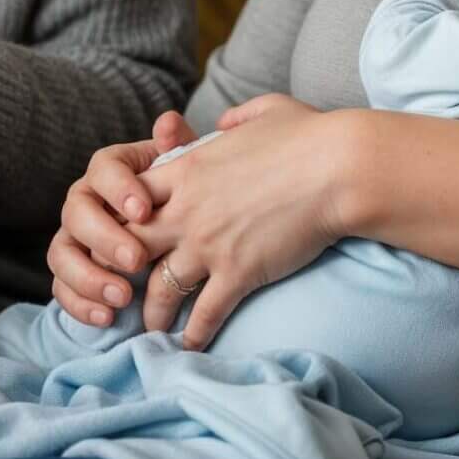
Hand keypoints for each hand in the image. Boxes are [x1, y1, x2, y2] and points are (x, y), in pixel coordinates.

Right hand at [49, 111, 199, 326]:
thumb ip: (179, 148)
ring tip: (122, 297)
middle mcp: (85, 201)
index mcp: (111, 171)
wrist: (173, 234)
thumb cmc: (182, 196)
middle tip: (136, 260)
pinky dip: (79, 305)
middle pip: (77, 212)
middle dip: (104, 238)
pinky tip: (107, 318)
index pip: (103, 168)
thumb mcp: (187, 171)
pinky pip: (61, 288)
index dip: (119, 188)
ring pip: (61, 253)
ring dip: (88, 277)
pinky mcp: (70, 273)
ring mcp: (73, 238)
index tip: (144, 209)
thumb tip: (169, 123)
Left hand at [135, 94, 350, 348]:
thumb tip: (225, 121)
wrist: (339, 169)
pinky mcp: (238, 272)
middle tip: (119, 289)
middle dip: (120, 270)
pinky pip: (205, 312)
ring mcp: (209, 243)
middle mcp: (187, 209)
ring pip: (160, 287)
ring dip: (153, 312)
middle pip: (130, 245)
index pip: (130, 196)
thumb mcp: (265, 111)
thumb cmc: (310, 135)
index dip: (120, 218)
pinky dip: (195, 333)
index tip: (120, 235)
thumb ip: (235, 118)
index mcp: (188, 168)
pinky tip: (191, 347)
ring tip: (152, 329)